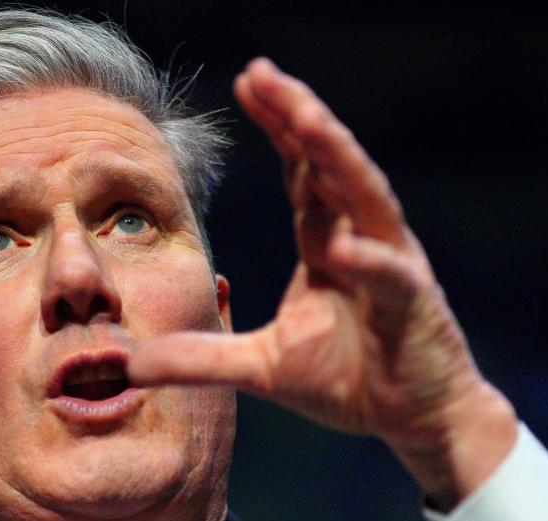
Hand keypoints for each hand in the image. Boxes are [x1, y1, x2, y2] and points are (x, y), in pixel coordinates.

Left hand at [129, 59, 516, 508]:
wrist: (416, 420)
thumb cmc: (349, 381)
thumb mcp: (259, 369)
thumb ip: (198, 357)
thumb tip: (130, 363)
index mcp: (328, 243)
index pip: (301, 173)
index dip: (278, 126)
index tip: (246, 82)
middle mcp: (363, 239)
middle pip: (330, 166)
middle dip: (298, 117)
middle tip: (263, 73)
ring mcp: (392, 267)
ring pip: (367, 199)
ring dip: (337, 158)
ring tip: (306, 119)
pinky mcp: (413, 307)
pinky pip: (390, 278)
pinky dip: (368, 262)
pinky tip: (342, 249)